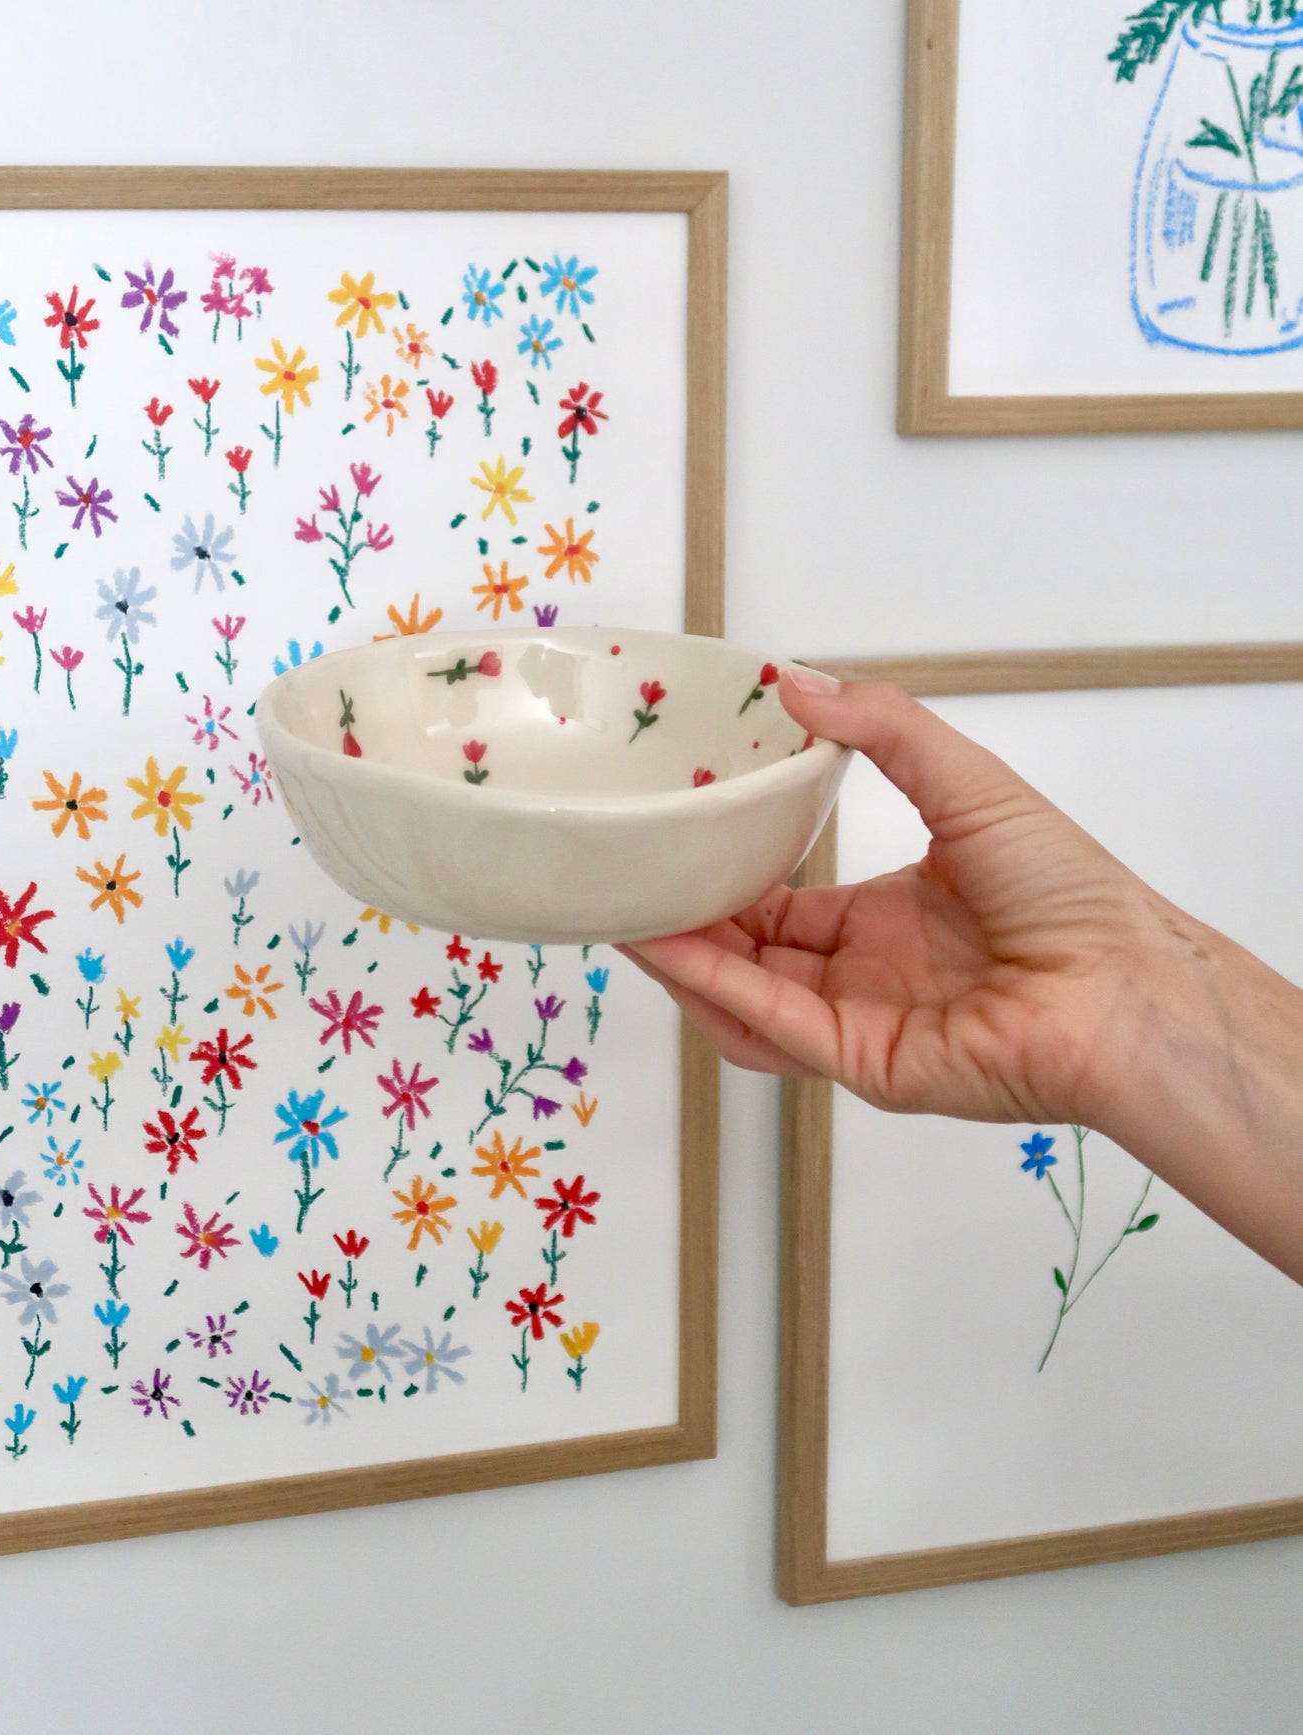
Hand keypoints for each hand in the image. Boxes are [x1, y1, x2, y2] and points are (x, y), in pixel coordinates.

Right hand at [623, 668, 1198, 1130]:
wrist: (1122, 982)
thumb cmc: (1065, 887)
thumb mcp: (967, 781)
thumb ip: (885, 729)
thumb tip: (796, 683)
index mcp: (886, 917)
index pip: (782, 905)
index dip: (725, 877)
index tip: (673, 839)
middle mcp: (864, 974)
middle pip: (750, 954)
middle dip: (686, 922)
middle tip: (628, 879)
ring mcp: (860, 1024)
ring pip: (746, 1000)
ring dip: (686, 961)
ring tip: (627, 915)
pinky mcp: (865, 1066)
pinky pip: (777, 1029)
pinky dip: (720, 991)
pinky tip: (672, 949)